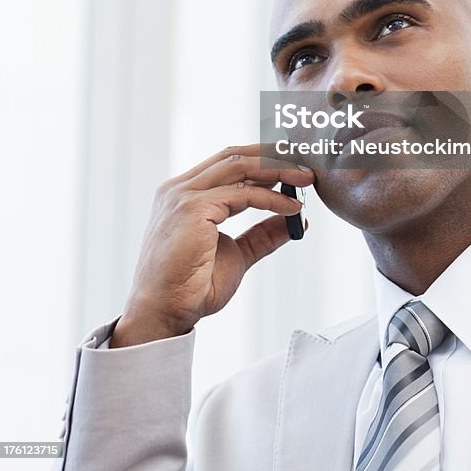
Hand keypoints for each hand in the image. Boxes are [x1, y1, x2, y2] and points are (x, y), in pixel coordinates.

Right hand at [110, 144, 313, 346]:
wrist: (164, 314)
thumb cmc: (192, 287)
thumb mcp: (237, 254)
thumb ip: (262, 235)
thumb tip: (293, 221)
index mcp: (184, 193)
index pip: (228, 162)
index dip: (263, 158)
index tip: (294, 165)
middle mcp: (180, 188)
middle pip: (235, 157)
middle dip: (274, 156)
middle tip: (306, 166)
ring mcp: (183, 196)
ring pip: (239, 167)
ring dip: (277, 170)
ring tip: (304, 179)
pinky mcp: (192, 209)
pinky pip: (242, 194)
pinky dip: (271, 198)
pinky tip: (291, 208)